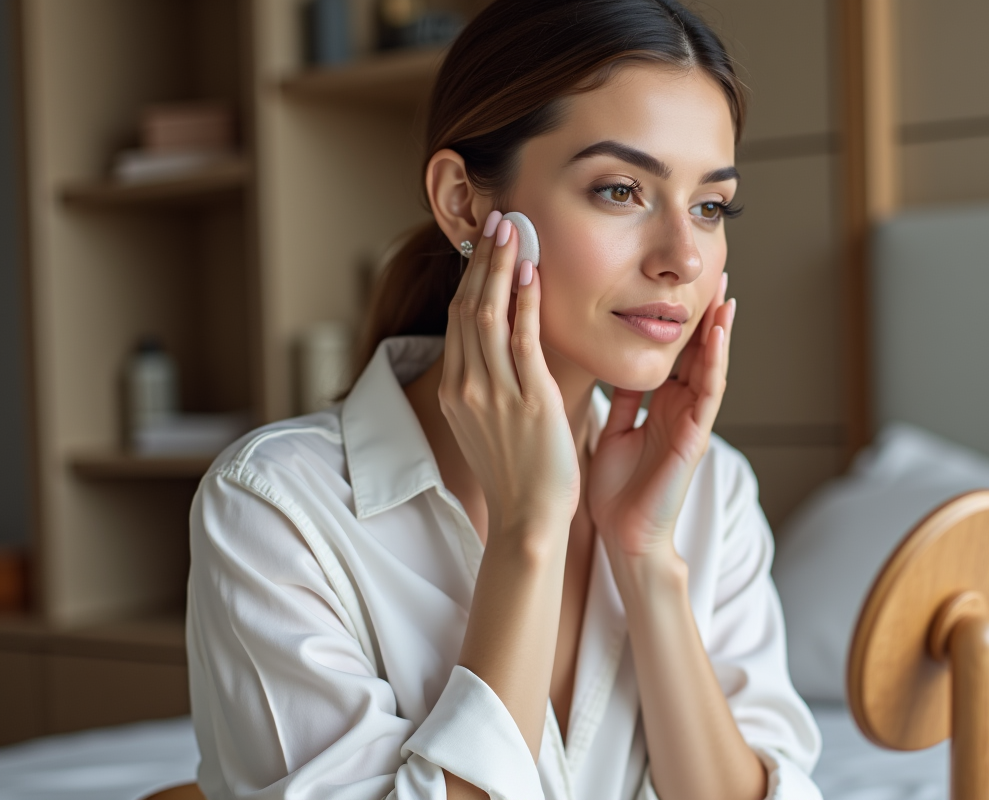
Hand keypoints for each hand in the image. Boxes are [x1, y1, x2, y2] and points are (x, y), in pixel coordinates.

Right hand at [439, 211, 579, 538]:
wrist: (528, 519)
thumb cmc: (517, 475)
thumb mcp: (487, 426)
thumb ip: (488, 386)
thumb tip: (499, 351)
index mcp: (456, 392)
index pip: (458, 320)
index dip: (470, 277)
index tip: (483, 244)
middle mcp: (468, 387)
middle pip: (467, 308)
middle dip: (482, 260)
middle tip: (496, 219)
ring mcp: (495, 394)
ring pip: (488, 315)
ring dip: (500, 267)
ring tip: (512, 229)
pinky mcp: (528, 401)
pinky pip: (522, 340)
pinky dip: (525, 301)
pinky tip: (532, 271)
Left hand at [588, 273, 735, 558]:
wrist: (623, 536)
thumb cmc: (616, 491)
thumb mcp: (613, 429)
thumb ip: (619, 399)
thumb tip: (612, 365)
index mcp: (659, 406)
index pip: (672, 353)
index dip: (676, 318)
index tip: (676, 282)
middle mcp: (680, 409)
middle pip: (697, 351)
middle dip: (706, 313)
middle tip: (715, 270)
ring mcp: (692, 421)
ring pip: (710, 365)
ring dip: (720, 329)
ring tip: (726, 291)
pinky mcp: (695, 435)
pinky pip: (709, 391)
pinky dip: (715, 360)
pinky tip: (719, 332)